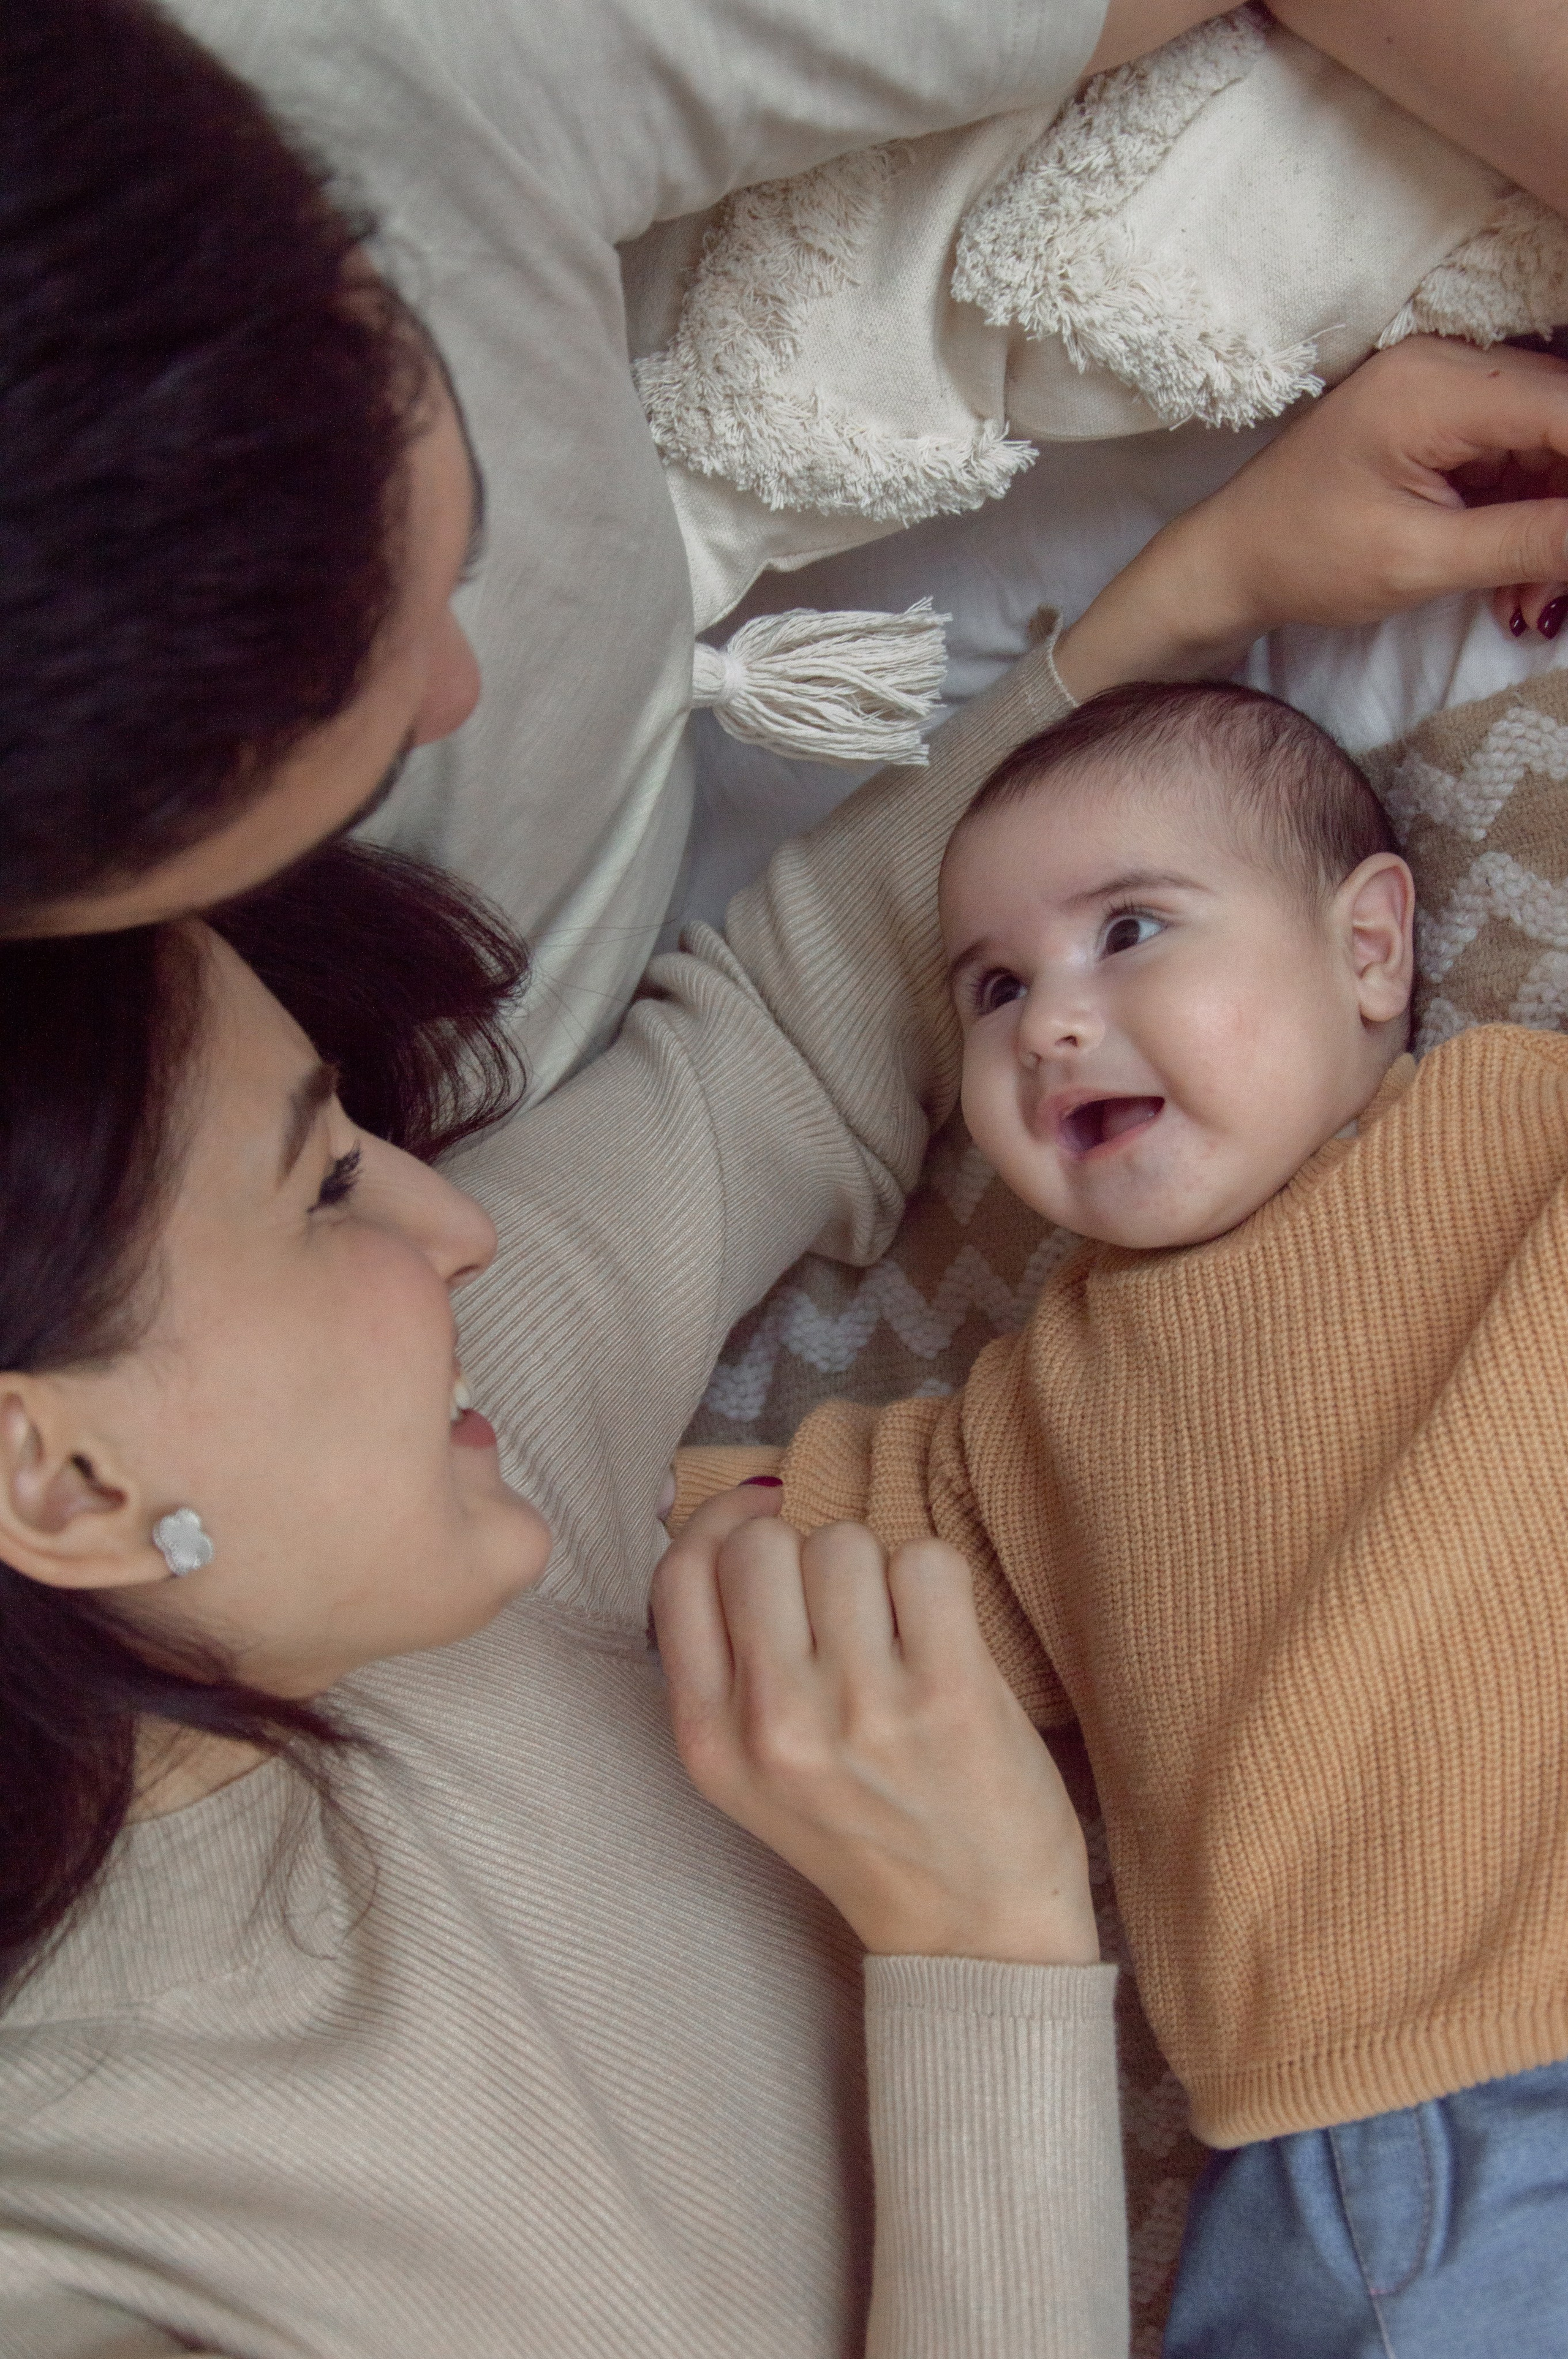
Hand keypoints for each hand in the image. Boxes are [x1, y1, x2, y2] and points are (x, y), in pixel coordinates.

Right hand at [651, 1485, 1097, 1964]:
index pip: (682, 1574)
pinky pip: (926, 1560)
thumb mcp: (753, 1770)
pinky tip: (942, 1639)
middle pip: (762, 1544)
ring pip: (846, 1541)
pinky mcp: (947, 1694)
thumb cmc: (865, 1828)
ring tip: (898, 1636)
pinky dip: (938, 1582)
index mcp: (710, 1741)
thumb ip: (724, 1659)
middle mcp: (773, 1725)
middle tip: (845, 1611)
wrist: (971, 1931)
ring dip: (877, 1569)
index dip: (723, 1521)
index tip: (765, 1515)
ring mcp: (860, 1708)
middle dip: (807, 1554)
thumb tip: (735, 1509)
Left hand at [1055, 338, 1567, 699]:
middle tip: (1553, 591)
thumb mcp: (1421, 560)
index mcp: (1434, 386)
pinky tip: (1508, 579)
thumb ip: (1528, 540)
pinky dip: (1523, 520)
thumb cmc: (1305, 557)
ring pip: (1548, 447)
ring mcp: (1443, 388)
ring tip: (1525, 599)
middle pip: (1563, 421)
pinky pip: (1515, 459)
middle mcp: (1445, 364)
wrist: (1232, 559)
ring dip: (1551, 526)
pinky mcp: (1441, 419)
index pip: (1565, 408)